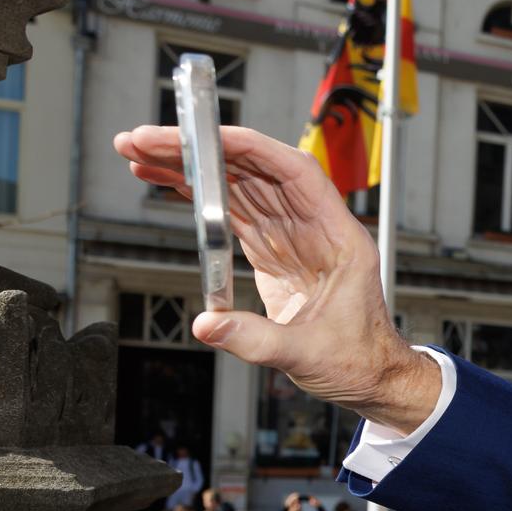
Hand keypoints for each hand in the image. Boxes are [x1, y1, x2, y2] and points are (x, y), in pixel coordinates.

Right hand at [112, 125, 439, 432]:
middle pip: (257, 171)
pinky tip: (169, 183)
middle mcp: (316, 228)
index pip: (296, 172)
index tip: (206, 133)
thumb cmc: (359, 361)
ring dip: (193, 168)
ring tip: (142, 155)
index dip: (251, 148)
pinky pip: (235, 214)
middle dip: (203, 150)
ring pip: (241, 188)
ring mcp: (294, 237)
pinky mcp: (275, 252)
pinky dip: (200, 199)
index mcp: (340, 238)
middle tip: (147, 139)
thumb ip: (256, 339)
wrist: (370, 377)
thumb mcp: (308, 355)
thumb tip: (207, 324)